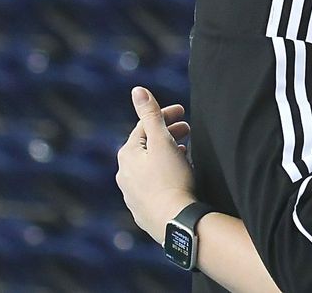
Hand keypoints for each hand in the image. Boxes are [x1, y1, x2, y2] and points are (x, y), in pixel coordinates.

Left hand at [115, 86, 196, 242]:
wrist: (174, 222)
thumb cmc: (170, 179)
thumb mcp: (162, 141)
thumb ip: (150, 115)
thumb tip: (137, 90)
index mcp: (127, 155)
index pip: (145, 126)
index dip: (165, 115)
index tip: (184, 111)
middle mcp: (124, 174)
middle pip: (146, 147)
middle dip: (166, 134)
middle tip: (187, 130)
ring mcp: (132, 195)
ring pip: (149, 166)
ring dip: (165, 154)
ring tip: (185, 152)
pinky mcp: (143, 211)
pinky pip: (154, 184)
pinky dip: (165, 173)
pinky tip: (178, 176)